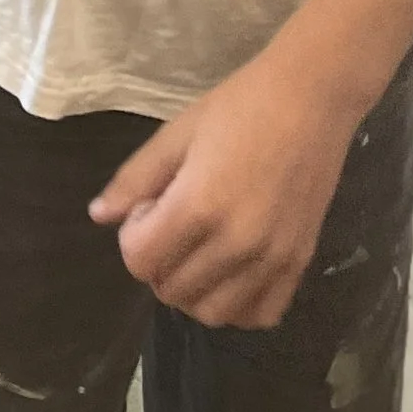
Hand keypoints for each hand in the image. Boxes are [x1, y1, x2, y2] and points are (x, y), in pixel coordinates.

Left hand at [88, 48, 370, 328]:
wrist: (313, 97)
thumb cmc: (241, 106)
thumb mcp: (178, 132)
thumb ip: (135, 177)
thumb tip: (99, 216)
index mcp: (199, 206)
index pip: (140, 261)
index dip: (133, 236)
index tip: (151, 206)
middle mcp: (236, 243)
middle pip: (171, 291)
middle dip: (158, 262)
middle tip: (174, 222)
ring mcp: (272, 259)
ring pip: (213, 314)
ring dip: (193, 290)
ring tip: (200, 249)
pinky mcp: (300, 263)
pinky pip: (261, 314)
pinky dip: (239, 304)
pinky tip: (233, 270)